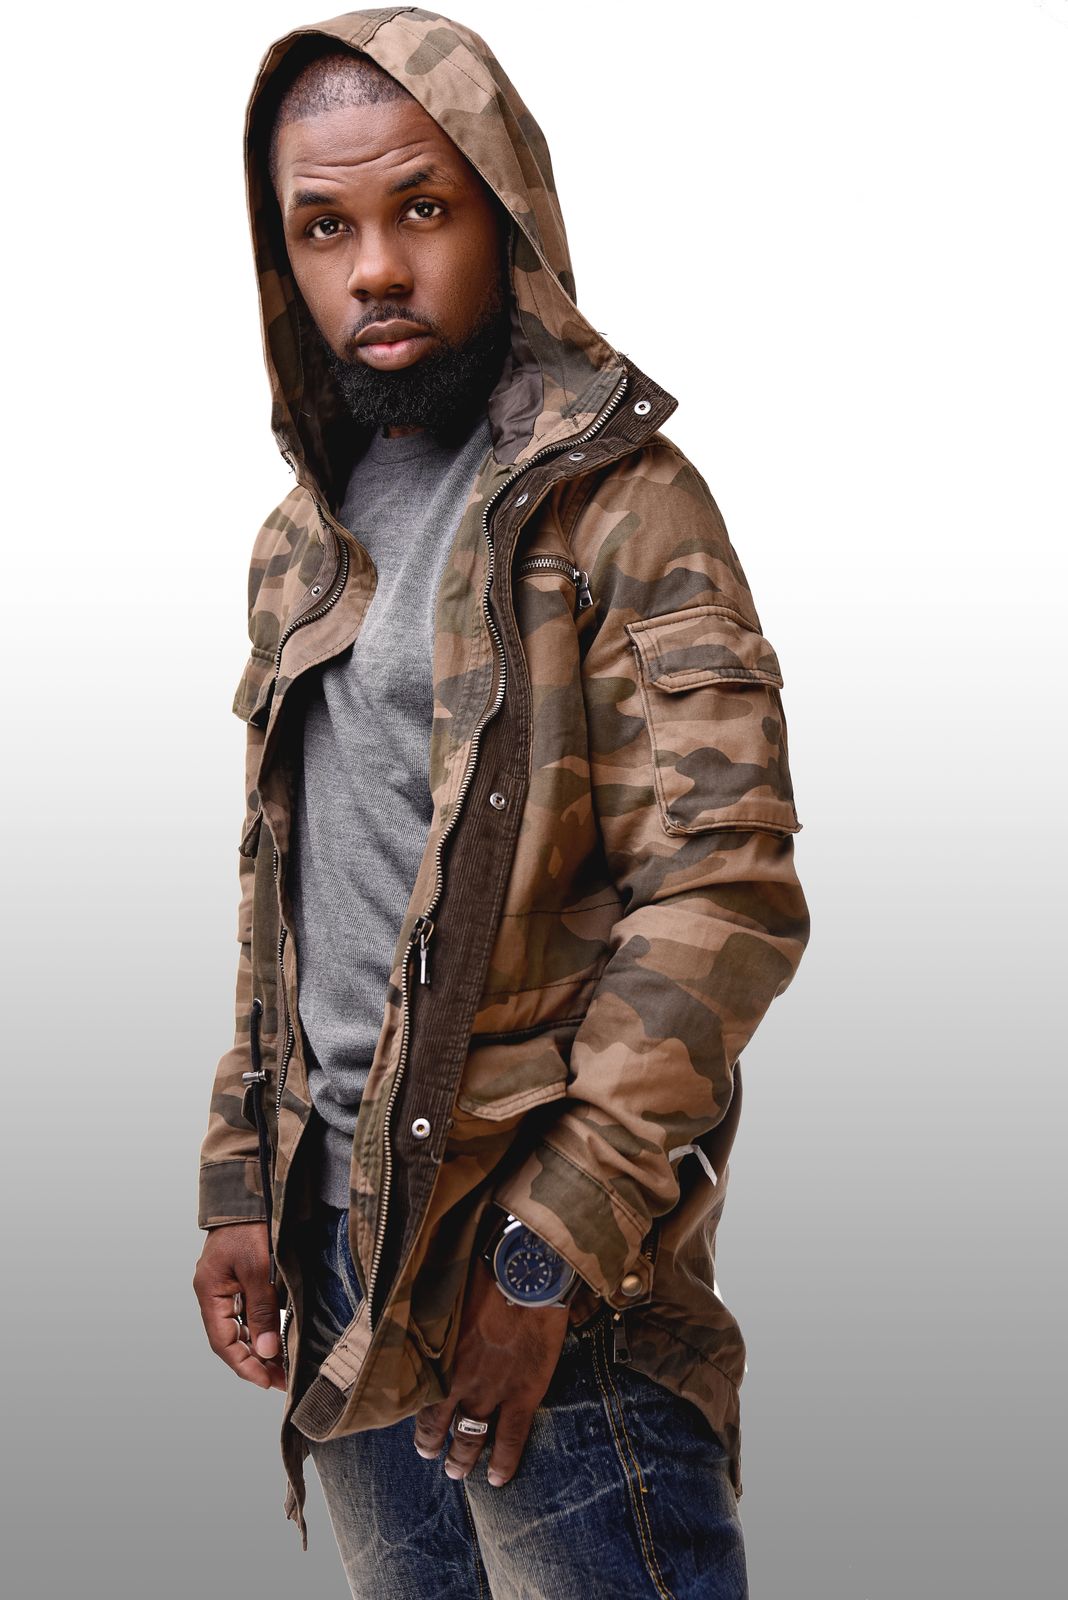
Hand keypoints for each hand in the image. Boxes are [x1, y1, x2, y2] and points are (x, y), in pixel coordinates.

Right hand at [193, 1222, 286, 1391]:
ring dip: (260, 1347)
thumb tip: (267, 1351)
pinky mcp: (240, 1278)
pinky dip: (262, 1327)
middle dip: (255, 1361)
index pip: (223, 1342)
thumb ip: (261, 1310)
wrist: (250, 1191)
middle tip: (282, 1379)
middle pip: (231, 1338)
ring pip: (240, 1327)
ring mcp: (226, 1285)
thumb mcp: (258, 1269)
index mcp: (209, 1292)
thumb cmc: (250, 1226)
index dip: (245, 1365)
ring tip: (284, 1366)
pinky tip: (278, 1338)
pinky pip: (248, 1311)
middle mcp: (213, 1293)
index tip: (267, 1382)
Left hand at [413, 1255, 568, 1486]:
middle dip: (434, 1445)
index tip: (414, 1425)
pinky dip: (504, 1462)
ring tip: (457, 1470)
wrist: (526, 1275)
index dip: (415, 1417)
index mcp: (438, 1356)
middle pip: (441, 1423)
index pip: (418, 1398)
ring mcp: (492, 1391)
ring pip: (471, 1436)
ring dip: (462, 1457)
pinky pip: (511, 1438)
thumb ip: (434, 1317)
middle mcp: (459, 1381)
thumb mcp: (446, 1295)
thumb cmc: (483, 1272)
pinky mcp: (523, 1394)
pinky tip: (498, 1478)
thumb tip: (417, 1314)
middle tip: (432, 1456)